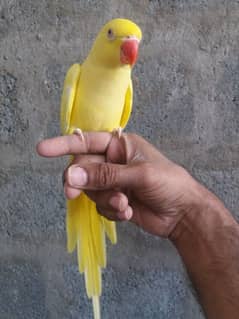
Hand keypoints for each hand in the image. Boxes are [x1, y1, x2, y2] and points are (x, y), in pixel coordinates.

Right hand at [37, 132, 204, 236]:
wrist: (183, 213)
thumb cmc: (168, 183)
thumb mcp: (138, 175)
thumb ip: (105, 175)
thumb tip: (72, 175)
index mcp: (120, 145)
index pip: (86, 142)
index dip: (64, 144)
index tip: (42, 150)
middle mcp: (113, 162)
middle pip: (83, 169)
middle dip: (82, 182)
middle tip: (71, 193)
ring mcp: (113, 183)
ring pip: (90, 190)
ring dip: (104, 199)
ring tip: (125, 203)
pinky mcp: (115, 201)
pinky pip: (100, 205)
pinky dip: (111, 210)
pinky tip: (128, 211)